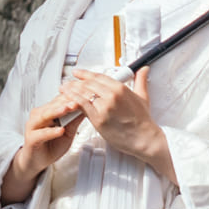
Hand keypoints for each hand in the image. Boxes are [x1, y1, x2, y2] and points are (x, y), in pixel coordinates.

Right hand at [0, 94, 88, 206]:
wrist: (37, 160)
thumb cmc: (52, 144)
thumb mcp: (68, 132)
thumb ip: (74, 120)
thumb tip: (86, 109)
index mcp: (48, 111)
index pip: (60, 100)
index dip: (71, 97)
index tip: (83, 95)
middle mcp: (39, 115)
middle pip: (53, 105)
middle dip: (66, 102)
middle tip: (78, 99)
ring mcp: (33, 126)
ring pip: (45, 115)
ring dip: (57, 112)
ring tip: (68, 109)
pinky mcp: (31, 138)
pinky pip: (41, 133)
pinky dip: (51, 131)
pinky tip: (60, 130)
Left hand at [66, 67, 173, 182]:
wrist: (144, 139)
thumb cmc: (143, 121)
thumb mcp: (143, 97)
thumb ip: (140, 81)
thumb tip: (143, 70)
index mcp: (120, 88)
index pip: (98, 76)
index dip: (86, 74)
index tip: (78, 72)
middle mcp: (111, 95)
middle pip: (88, 84)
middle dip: (76, 82)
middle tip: (69, 82)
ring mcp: (104, 107)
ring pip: (83, 93)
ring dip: (71, 89)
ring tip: (64, 88)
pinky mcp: (98, 119)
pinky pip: (82, 106)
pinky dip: (73, 101)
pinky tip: (67, 98)